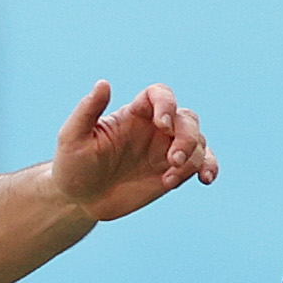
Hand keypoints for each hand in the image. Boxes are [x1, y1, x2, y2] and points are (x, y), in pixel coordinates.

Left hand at [48, 81, 218, 223]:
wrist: (80, 199)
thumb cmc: (72, 164)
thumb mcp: (72, 137)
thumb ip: (87, 110)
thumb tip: (103, 83)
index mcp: (134, 114)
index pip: (160, 95)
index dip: (167, 104)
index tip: (163, 124)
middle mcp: (155, 129)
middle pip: (187, 119)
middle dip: (186, 138)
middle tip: (173, 160)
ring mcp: (166, 150)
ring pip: (198, 141)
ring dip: (194, 158)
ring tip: (170, 179)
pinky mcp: (173, 172)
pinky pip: (202, 163)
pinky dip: (209, 167)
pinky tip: (205, 179)